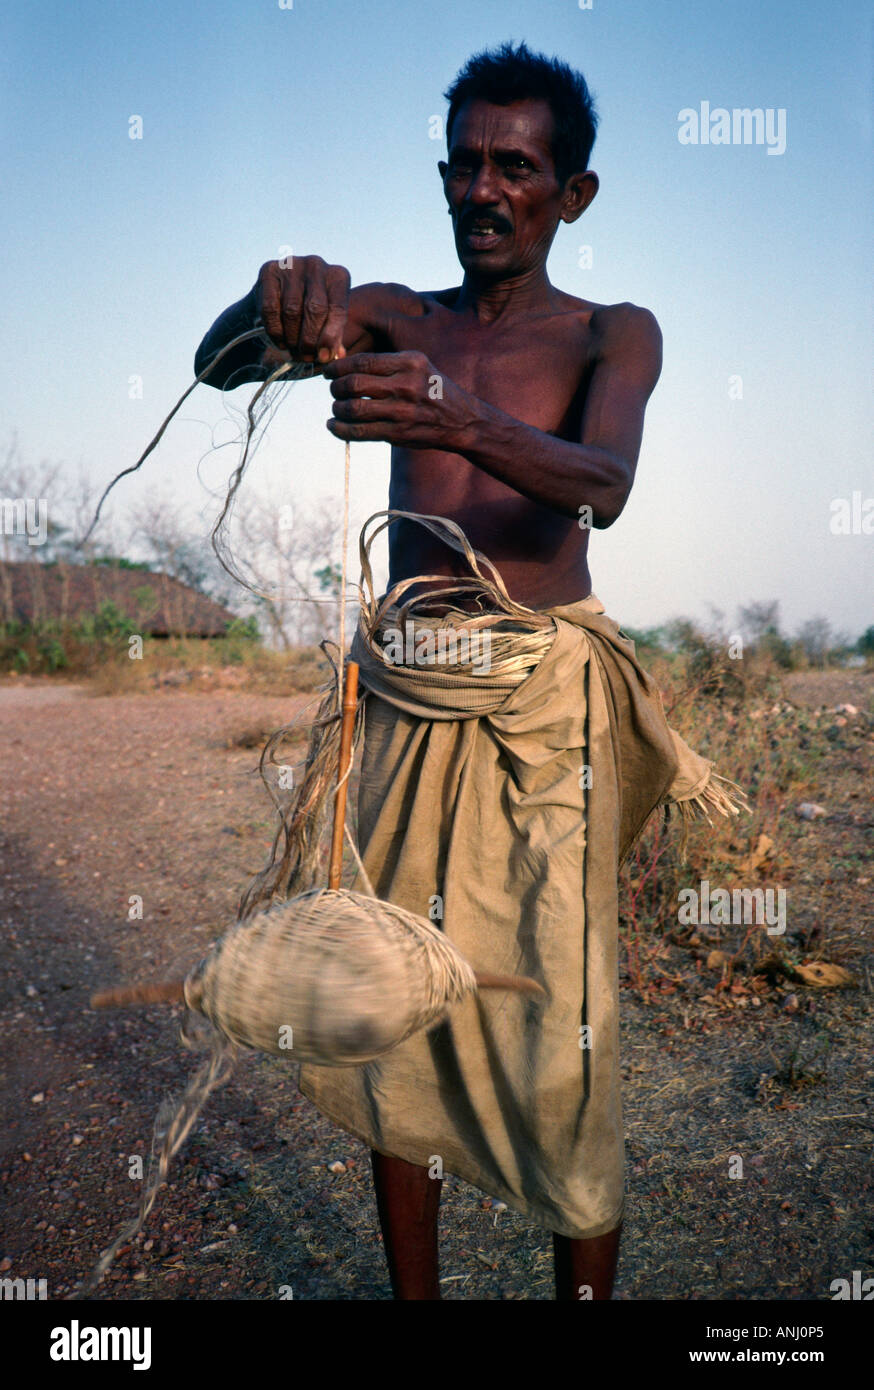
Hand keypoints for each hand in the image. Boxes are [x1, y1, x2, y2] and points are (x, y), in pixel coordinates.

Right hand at [255, 255, 349, 363]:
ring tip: (294, 351)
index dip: (331, 337)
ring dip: (292, 338)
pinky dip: (275, 331)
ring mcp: (292, 264)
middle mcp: (317, 265)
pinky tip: (280, 341)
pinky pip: (271, 308)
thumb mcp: (326, 324)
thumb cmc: (309, 314)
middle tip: (306, 357)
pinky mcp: (269, 270)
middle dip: (310, 339)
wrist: (277, 297)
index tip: (324, 357)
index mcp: (338, 276)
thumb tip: (337, 355)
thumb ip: (334, 338)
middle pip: (315, 309)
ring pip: (292, 310)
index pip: (338, 309)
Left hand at [324, 351, 475, 448]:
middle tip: (332, 389)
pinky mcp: (398, 433)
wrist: (463, 421)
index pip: (362, 361)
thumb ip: (388, 364)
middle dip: (335, 387)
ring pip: (353, 408)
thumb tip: (344, 365)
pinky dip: (340, 429)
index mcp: (409, 363)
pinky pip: (360, 431)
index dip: (339, 366)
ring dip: (336, 409)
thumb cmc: (434, 390)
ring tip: (335, 408)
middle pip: (353, 384)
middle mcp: (405, 385)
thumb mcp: (418, 366)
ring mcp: (402, 411)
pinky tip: (334, 426)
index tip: (329, 371)